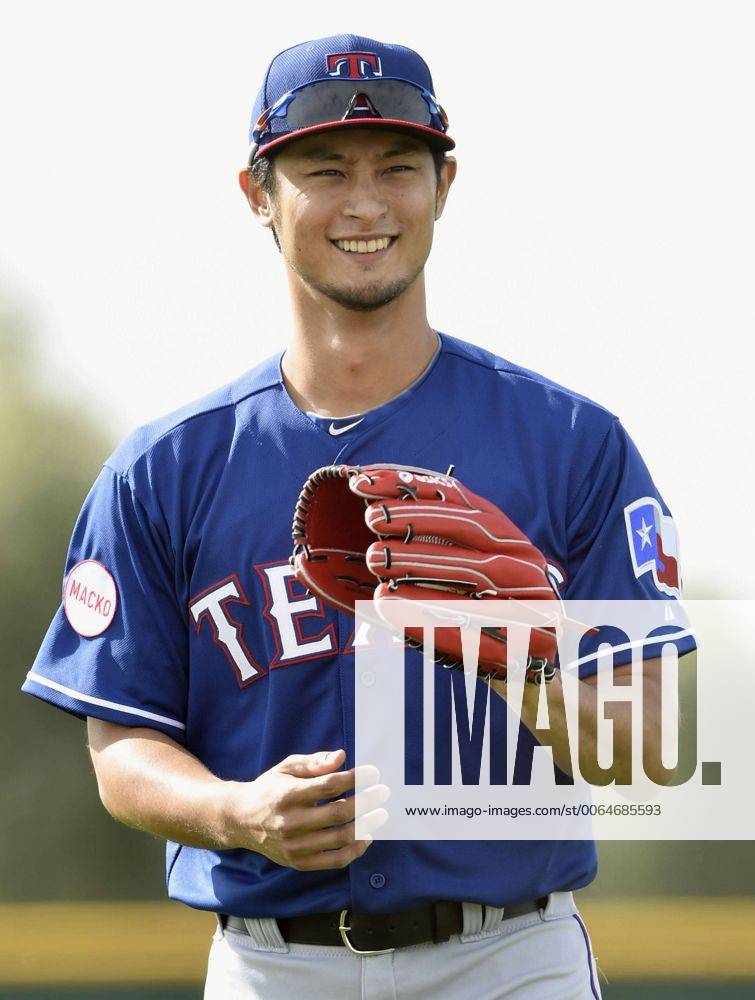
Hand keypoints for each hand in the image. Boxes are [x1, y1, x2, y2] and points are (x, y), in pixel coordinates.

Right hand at [219, 749, 388, 870]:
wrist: (241, 819)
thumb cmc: (270, 788)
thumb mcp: (287, 767)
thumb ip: (314, 762)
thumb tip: (341, 757)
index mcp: (287, 794)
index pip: (328, 786)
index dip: (355, 778)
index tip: (373, 772)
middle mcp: (290, 822)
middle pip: (337, 813)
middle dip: (366, 801)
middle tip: (383, 793)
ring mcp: (294, 846)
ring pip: (339, 839)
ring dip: (366, 826)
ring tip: (380, 814)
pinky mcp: (298, 862)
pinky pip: (333, 861)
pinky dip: (354, 851)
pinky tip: (367, 837)